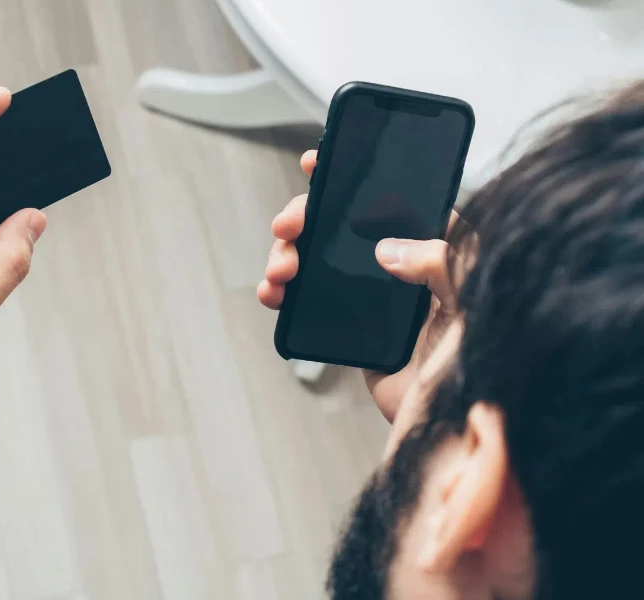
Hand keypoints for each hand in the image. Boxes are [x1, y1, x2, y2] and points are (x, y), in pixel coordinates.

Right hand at [257, 150, 457, 421]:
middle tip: (287, 226)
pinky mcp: (351, 329)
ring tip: (278, 272)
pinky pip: (310, 301)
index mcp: (437, 249)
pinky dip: (285, 294)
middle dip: (308, 218)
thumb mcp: (475, 303)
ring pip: (319, 259)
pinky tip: (273, 295)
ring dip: (289, 256)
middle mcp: (403, 266)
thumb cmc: (480, 365)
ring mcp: (373, 297)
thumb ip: (442, 263)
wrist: (456, 431)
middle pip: (342, 224)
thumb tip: (386, 248)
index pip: (392, 196)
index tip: (318, 163)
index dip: (352, 175)